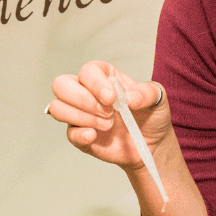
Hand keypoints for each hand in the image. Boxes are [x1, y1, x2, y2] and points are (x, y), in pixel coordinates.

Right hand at [46, 61, 168, 171]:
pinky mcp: (79, 135)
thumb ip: (146, 93)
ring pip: (57, 108)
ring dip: (82, 117)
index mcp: (103, 76)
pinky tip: (95, 136)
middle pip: (61, 84)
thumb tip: (129, 98)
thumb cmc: (151, 116)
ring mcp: (80, 114)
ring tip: (108, 125)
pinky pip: (68, 133)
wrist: (151, 144)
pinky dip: (80, 134)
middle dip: (82, 100)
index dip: (95, 84)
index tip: (112, 99)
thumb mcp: (158, 99)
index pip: (87, 71)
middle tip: (108, 113)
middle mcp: (86, 92)